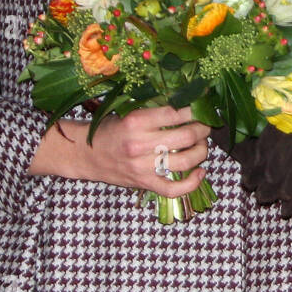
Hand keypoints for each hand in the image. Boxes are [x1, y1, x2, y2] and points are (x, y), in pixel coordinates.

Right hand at [68, 105, 210, 197]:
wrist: (86, 155)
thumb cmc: (110, 130)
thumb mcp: (129, 112)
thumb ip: (155, 109)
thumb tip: (188, 102)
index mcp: (137, 121)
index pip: (177, 113)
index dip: (196, 109)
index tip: (203, 106)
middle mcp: (140, 144)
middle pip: (186, 137)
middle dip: (203, 129)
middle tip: (205, 125)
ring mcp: (142, 167)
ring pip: (185, 161)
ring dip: (201, 152)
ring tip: (202, 144)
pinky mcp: (144, 183)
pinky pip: (173, 190)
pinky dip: (192, 183)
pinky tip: (200, 172)